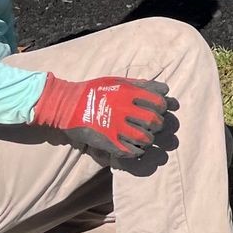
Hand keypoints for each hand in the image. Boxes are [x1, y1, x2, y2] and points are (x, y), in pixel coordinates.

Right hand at [32, 75, 168, 158]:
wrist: (66, 105)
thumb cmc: (95, 91)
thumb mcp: (118, 81)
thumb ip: (142, 85)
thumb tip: (165, 91)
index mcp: (129, 93)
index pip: (160, 102)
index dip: (164, 106)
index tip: (159, 108)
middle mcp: (124, 109)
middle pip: (155, 122)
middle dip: (158, 124)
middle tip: (152, 125)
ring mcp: (115, 127)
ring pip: (145, 139)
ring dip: (147, 139)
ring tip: (143, 137)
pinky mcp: (107, 141)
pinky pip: (131, 152)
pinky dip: (136, 151)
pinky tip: (133, 147)